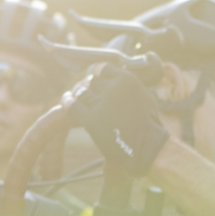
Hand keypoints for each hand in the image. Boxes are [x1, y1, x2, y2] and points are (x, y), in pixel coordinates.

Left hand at [64, 64, 167, 179]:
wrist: (147, 147)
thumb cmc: (147, 123)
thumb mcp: (143, 94)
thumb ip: (126, 84)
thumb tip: (108, 75)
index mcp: (127, 80)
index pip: (102, 68)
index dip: (97, 74)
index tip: (96, 79)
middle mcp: (114, 89)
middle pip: (91, 81)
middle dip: (89, 87)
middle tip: (88, 94)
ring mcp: (102, 104)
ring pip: (81, 92)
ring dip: (79, 95)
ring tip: (76, 97)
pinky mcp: (91, 120)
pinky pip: (72, 105)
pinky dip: (67, 101)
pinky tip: (66, 100)